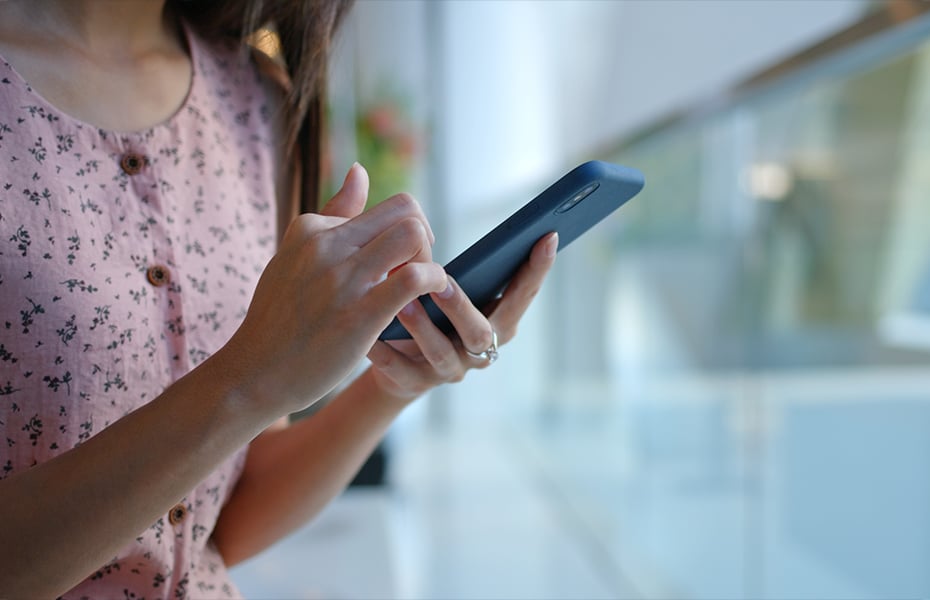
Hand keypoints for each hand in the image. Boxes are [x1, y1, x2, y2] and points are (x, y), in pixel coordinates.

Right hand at [219, 164, 448, 415]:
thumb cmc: (279, 320)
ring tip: (419, 288)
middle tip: (416, 269)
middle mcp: (325, 246)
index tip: (396, 263)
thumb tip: (359, 170)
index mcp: (311, 229)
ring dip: (429, 258)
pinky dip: (435, 282)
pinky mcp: (359, 314)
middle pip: (406, 210)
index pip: (383, 207)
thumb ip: (333, 214)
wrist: (253, 374)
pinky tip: (430, 300)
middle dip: (423, 237)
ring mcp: (342, 279)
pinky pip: (415, 277)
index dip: (401, 234)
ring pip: (412, 234)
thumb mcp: (295, 256)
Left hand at [367, 231, 558, 401]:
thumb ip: (461, 262)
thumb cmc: (428, 310)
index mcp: (496, 320)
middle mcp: (478, 349)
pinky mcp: (414, 383)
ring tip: (401, 304)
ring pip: (441, 353)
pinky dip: (386, 353)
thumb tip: (461, 221)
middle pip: (481, 333)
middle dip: (463, 307)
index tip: (547, 236)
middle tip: (443, 281)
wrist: (393, 361)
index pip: (523, 295)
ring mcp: (448, 369)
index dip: (538, 270)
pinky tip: (371, 337)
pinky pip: (400, 370)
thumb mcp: (446, 286)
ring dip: (423, 328)